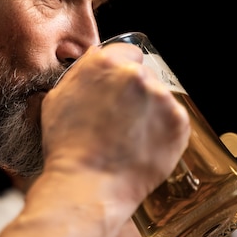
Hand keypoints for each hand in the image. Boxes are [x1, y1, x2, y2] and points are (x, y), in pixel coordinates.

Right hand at [41, 42, 189, 210]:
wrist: (88, 185)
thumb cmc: (68, 147)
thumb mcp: (58, 99)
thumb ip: (81, 72)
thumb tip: (97, 56)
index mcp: (106, 63)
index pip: (128, 52)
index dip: (122, 71)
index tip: (119, 89)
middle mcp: (136, 75)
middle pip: (145, 75)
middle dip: (135, 93)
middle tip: (121, 120)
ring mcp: (161, 98)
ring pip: (159, 98)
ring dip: (149, 112)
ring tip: (129, 139)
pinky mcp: (178, 123)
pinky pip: (172, 121)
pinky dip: (162, 132)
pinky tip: (142, 147)